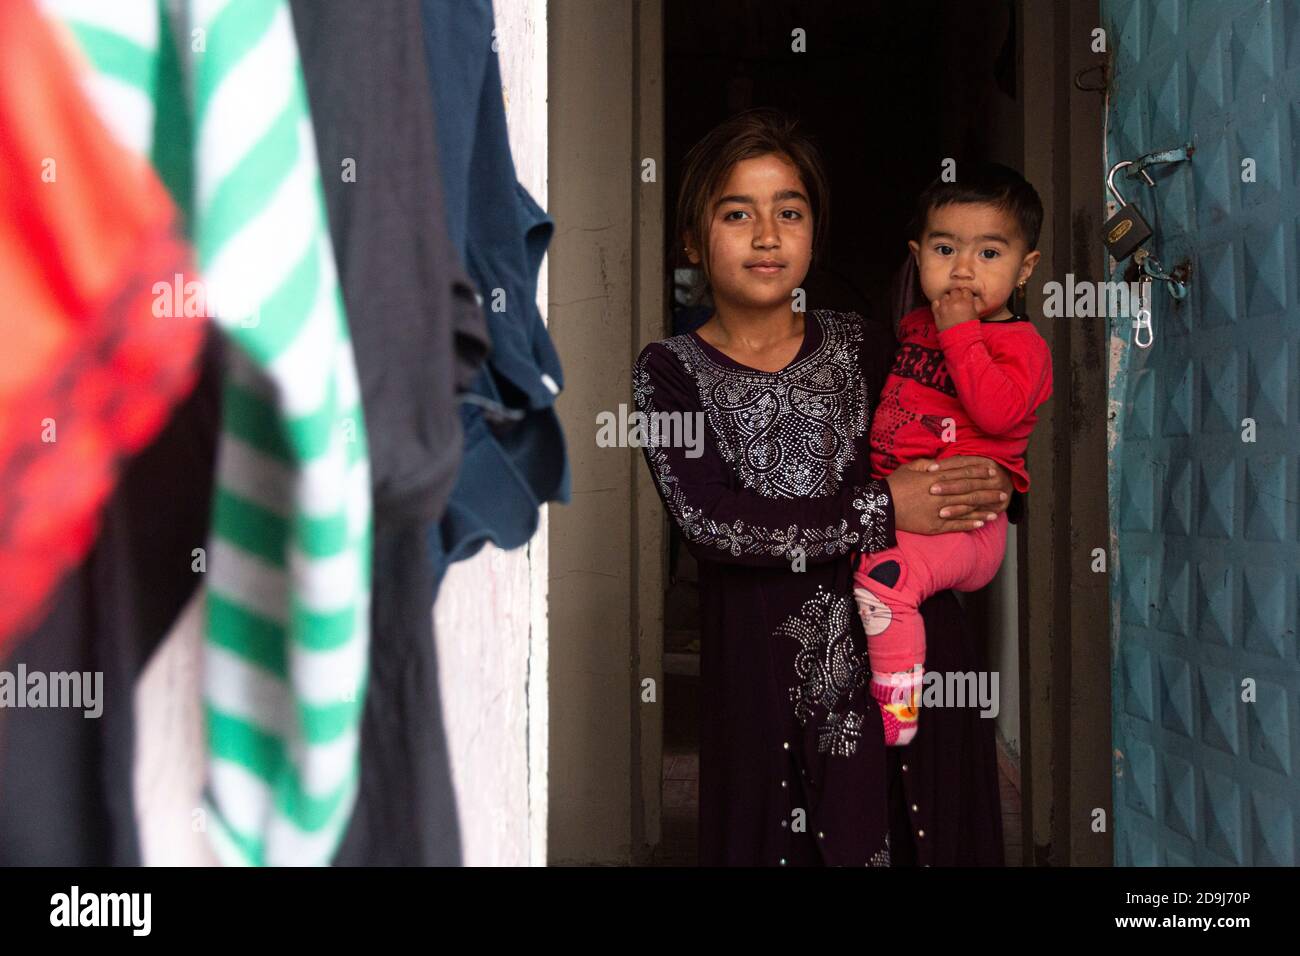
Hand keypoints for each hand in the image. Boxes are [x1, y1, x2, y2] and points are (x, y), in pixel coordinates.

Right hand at [888, 456, 1011, 532]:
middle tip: (1002, 491)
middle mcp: (940, 494)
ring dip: (984, 508)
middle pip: (969, 491)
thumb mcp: (909, 468)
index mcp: (934, 477)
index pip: (962, 473)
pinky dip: (970, 524)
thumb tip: (940, 463)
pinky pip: (956, 525)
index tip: (992, 473)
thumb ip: (926, 464)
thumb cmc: (893, 485)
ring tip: (998, 509)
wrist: (879, 507)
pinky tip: (982, 523)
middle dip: (987, 491)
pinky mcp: (934, 526)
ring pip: (966, 508)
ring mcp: (938, 511)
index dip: (979, 473)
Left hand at [931, 288, 980, 330]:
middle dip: (956, 295)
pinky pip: (935, 303)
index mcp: (967, 302)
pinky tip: (941, 308)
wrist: (960, 339)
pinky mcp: (937, 312)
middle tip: (956, 301)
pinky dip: (937, 304)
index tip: (964, 297)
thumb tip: (967, 298)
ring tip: (949, 306)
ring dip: (947, 300)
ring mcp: (945, 307)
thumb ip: (970, 303)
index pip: (965, 290)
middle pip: (954, 291)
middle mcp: (955, 302)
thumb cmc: (969, 328)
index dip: (964, 293)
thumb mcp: (975, 313)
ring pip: (944, 296)